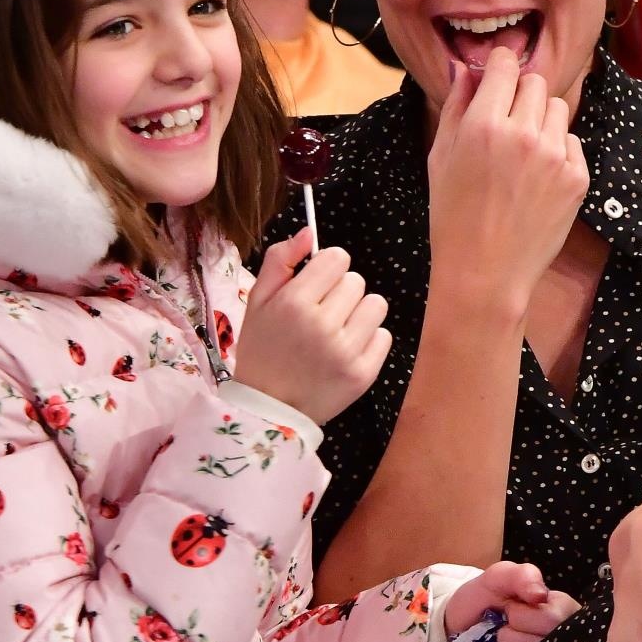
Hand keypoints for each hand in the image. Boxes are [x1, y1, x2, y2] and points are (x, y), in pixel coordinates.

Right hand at [231, 230, 389, 426]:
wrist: (268, 410)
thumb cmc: (262, 351)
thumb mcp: (257, 302)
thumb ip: (280, 261)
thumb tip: (309, 231)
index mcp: (294, 303)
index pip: (337, 258)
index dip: (327, 268)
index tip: (317, 285)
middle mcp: (322, 325)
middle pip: (356, 280)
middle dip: (340, 293)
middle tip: (322, 316)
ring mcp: (345, 352)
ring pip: (375, 305)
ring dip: (359, 313)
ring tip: (337, 331)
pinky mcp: (363, 374)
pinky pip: (384, 336)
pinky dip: (368, 340)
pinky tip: (346, 351)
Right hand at [426, 44, 587, 319]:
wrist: (485, 275)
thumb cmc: (453, 218)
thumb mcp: (440, 158)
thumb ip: (456, 106)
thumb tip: (466, 68)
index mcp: (483, 124)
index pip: (504, 64)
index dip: (499, 67)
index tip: (497, 77)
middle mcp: (522, 133)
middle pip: (535, 82)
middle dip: (520, 94)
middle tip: (506, 123)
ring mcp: (554, 156)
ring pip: (557, 108)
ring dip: (541, 120)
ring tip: (522, 154)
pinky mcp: (577, 178)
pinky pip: (571, 142)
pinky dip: (557, 152)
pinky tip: (535, 180)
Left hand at [442, 560, 578, 641]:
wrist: (459, 626)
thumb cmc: (488, 599)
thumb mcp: (501, 578)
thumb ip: (521, 576)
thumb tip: (539, 594)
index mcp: (563, 616)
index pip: (550, 621)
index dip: (521, 615)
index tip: (509, 610)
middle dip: (504, 635)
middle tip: (498, 629)